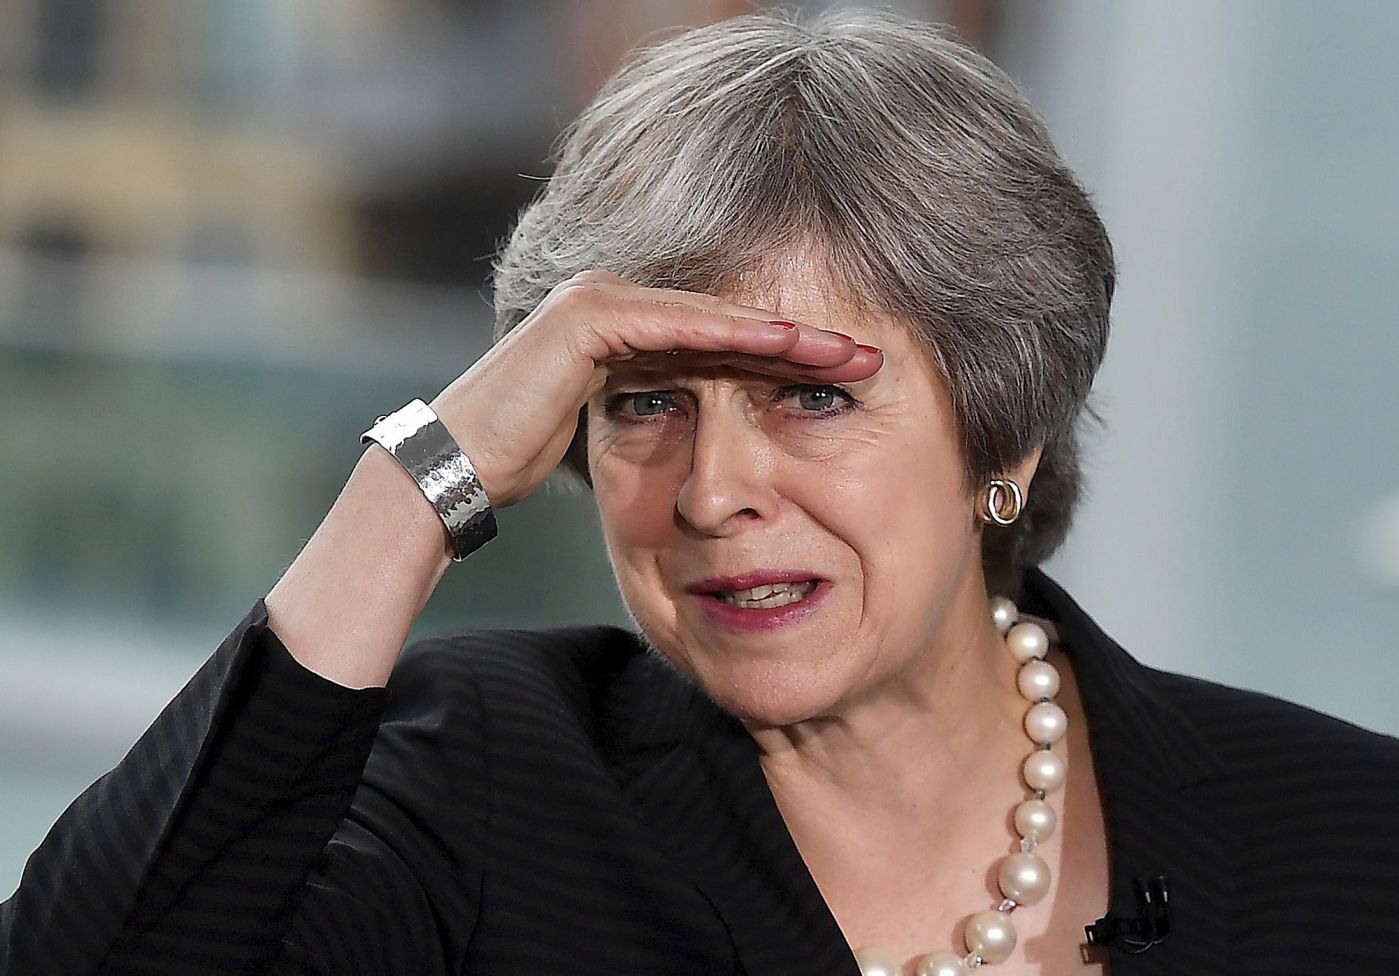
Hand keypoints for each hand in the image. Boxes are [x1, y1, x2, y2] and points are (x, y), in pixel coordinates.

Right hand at [429, 270, 882, 507]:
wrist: (454, 468)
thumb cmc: (521, 461)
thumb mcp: (612, 440)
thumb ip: (656, 420)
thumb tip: (703, 445)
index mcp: (627, 333)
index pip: (726, 345)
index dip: (790, 361)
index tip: (853, 381)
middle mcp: (618, 303)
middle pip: (730, 325)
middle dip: (803, 343)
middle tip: (871, 355)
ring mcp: (602, 300)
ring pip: (714, 319)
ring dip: (785, 334)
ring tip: (847, 351)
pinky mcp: (588, 313)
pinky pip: (678, 325)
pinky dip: (735, 335)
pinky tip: (789, 343)